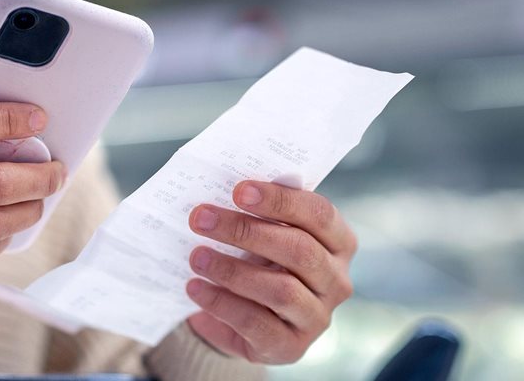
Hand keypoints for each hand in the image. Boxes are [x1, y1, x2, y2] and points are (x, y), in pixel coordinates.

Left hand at [185, 181, 355, 363]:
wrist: (248, 320)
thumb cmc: (259, 261)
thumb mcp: (265, 235)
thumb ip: (258, 212)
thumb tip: (225, 187)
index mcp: (338, 242)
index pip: (320, 214)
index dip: (280, 200)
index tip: (238, 190)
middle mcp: (337, 280)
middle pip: (299, 250)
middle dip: (245, 231)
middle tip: (201, 218)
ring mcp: (317, 317)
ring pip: (280, 290)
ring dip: (231, 269)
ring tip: (196, 256)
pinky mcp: (290, 346)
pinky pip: (257, 323)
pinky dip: (221, 302)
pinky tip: (195, 287)